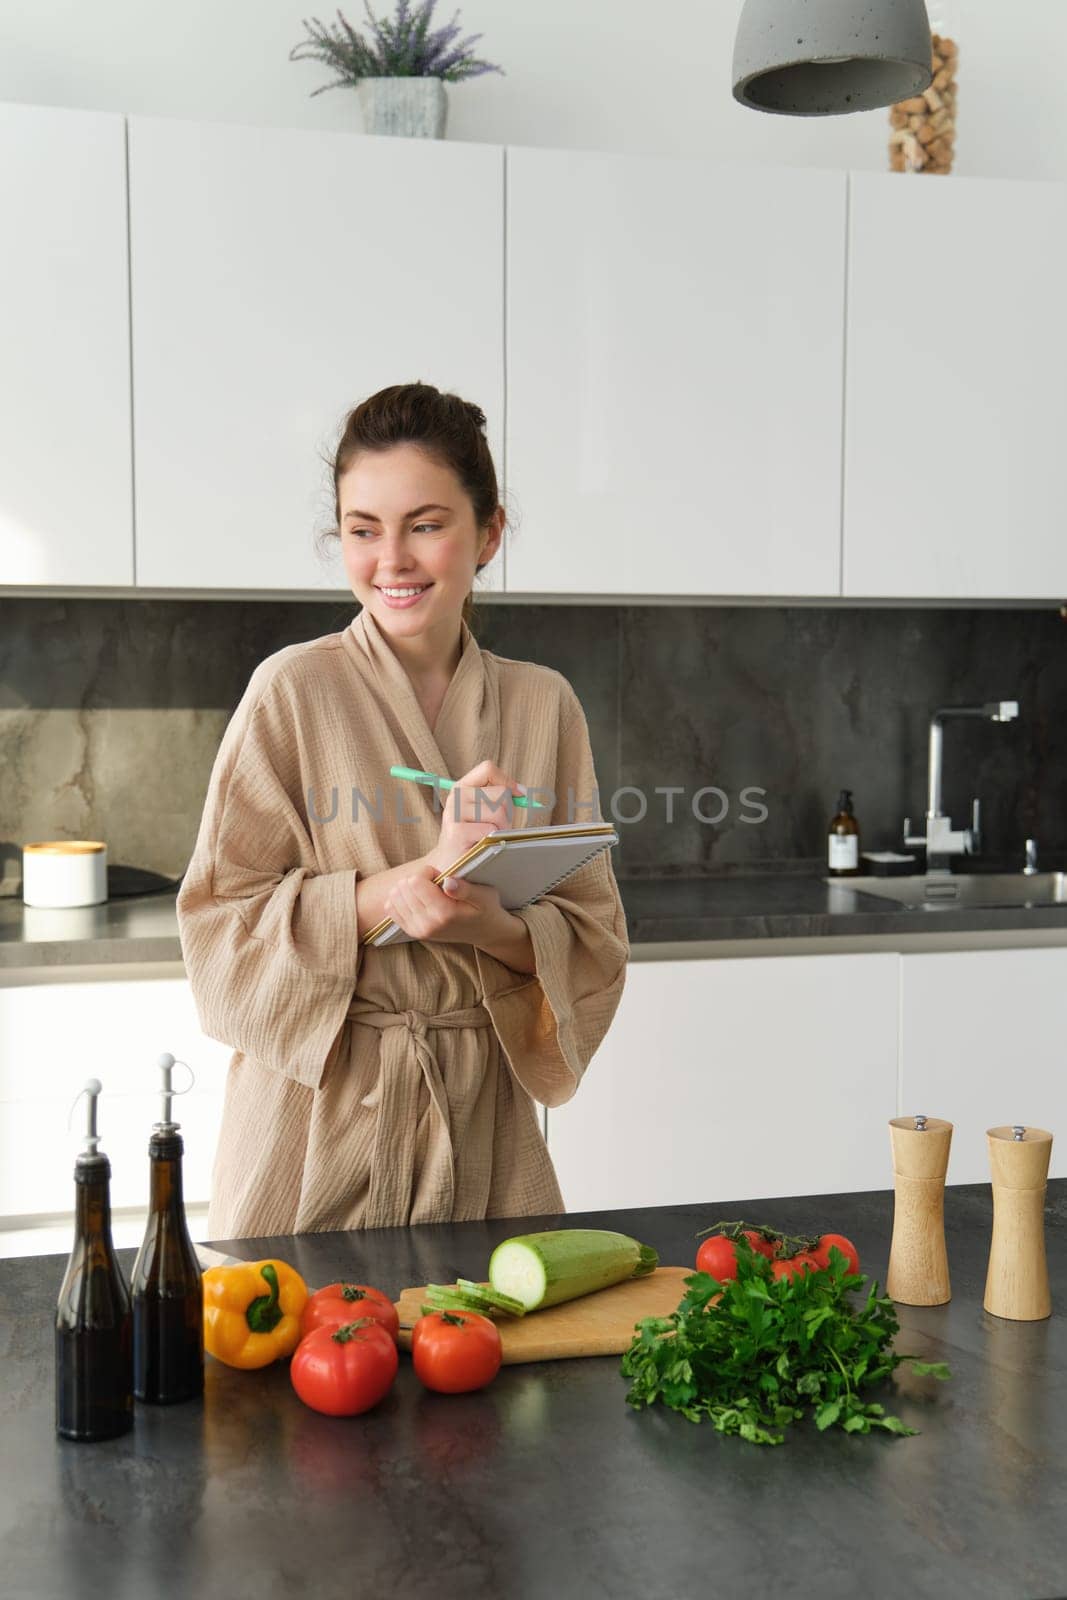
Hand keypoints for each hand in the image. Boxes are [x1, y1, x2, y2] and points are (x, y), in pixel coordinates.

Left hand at [382, 858, 517, 950]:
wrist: (484, 931)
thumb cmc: (485, 908)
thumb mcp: (484, 895)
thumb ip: (465, 889)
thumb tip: (448, 881)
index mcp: (444, 913)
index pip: (416, 881)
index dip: (428, 871)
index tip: (441, 876)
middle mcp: (428, 925)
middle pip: (403, 887)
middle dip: (419, 879)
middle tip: (436, 885)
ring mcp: (418, 930)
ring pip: (395, 896)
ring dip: (409, 888)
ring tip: (428, 892)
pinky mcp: (412, 932)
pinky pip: (391, 909)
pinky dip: (401, 899)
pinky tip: (417, 899)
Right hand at [426, 759, 525, 874]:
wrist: (451, 866)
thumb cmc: (475, 837)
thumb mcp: (484, 811)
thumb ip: (500, 796)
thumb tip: (522, 792)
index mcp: (461, 787)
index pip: (488, 769)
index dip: (507, 781)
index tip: (518, 796)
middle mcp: (455, 797)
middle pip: (501, 794)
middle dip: (507, 813)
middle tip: (495, 829)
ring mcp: (454, 814)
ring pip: (499, 812)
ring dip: (502, 829)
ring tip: (489, 838)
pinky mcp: (457, 833)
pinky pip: (491, 830)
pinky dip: (493, 841)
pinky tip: (482, 847)